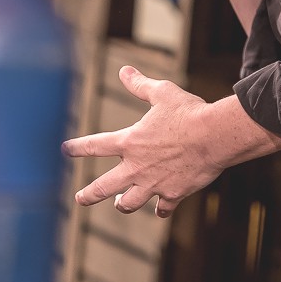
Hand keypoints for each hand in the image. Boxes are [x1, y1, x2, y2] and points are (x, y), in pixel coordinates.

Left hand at [61, 64, 280, 217]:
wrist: (214, 137)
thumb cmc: (188, 112)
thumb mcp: (162, 93)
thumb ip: (140, 85)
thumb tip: (124, 71)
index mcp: (130, 142)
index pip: (95, 145)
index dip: (78, 147)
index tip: (66, 150)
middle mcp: (137, 166)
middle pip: (104, 186)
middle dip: (89, 194)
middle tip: (80, 199)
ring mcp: (154, 183)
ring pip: (130, 202)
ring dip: (122, 204)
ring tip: (119, 204)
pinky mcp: (174, 193)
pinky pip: (164, 207)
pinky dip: (161, 209)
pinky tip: (160, 210)